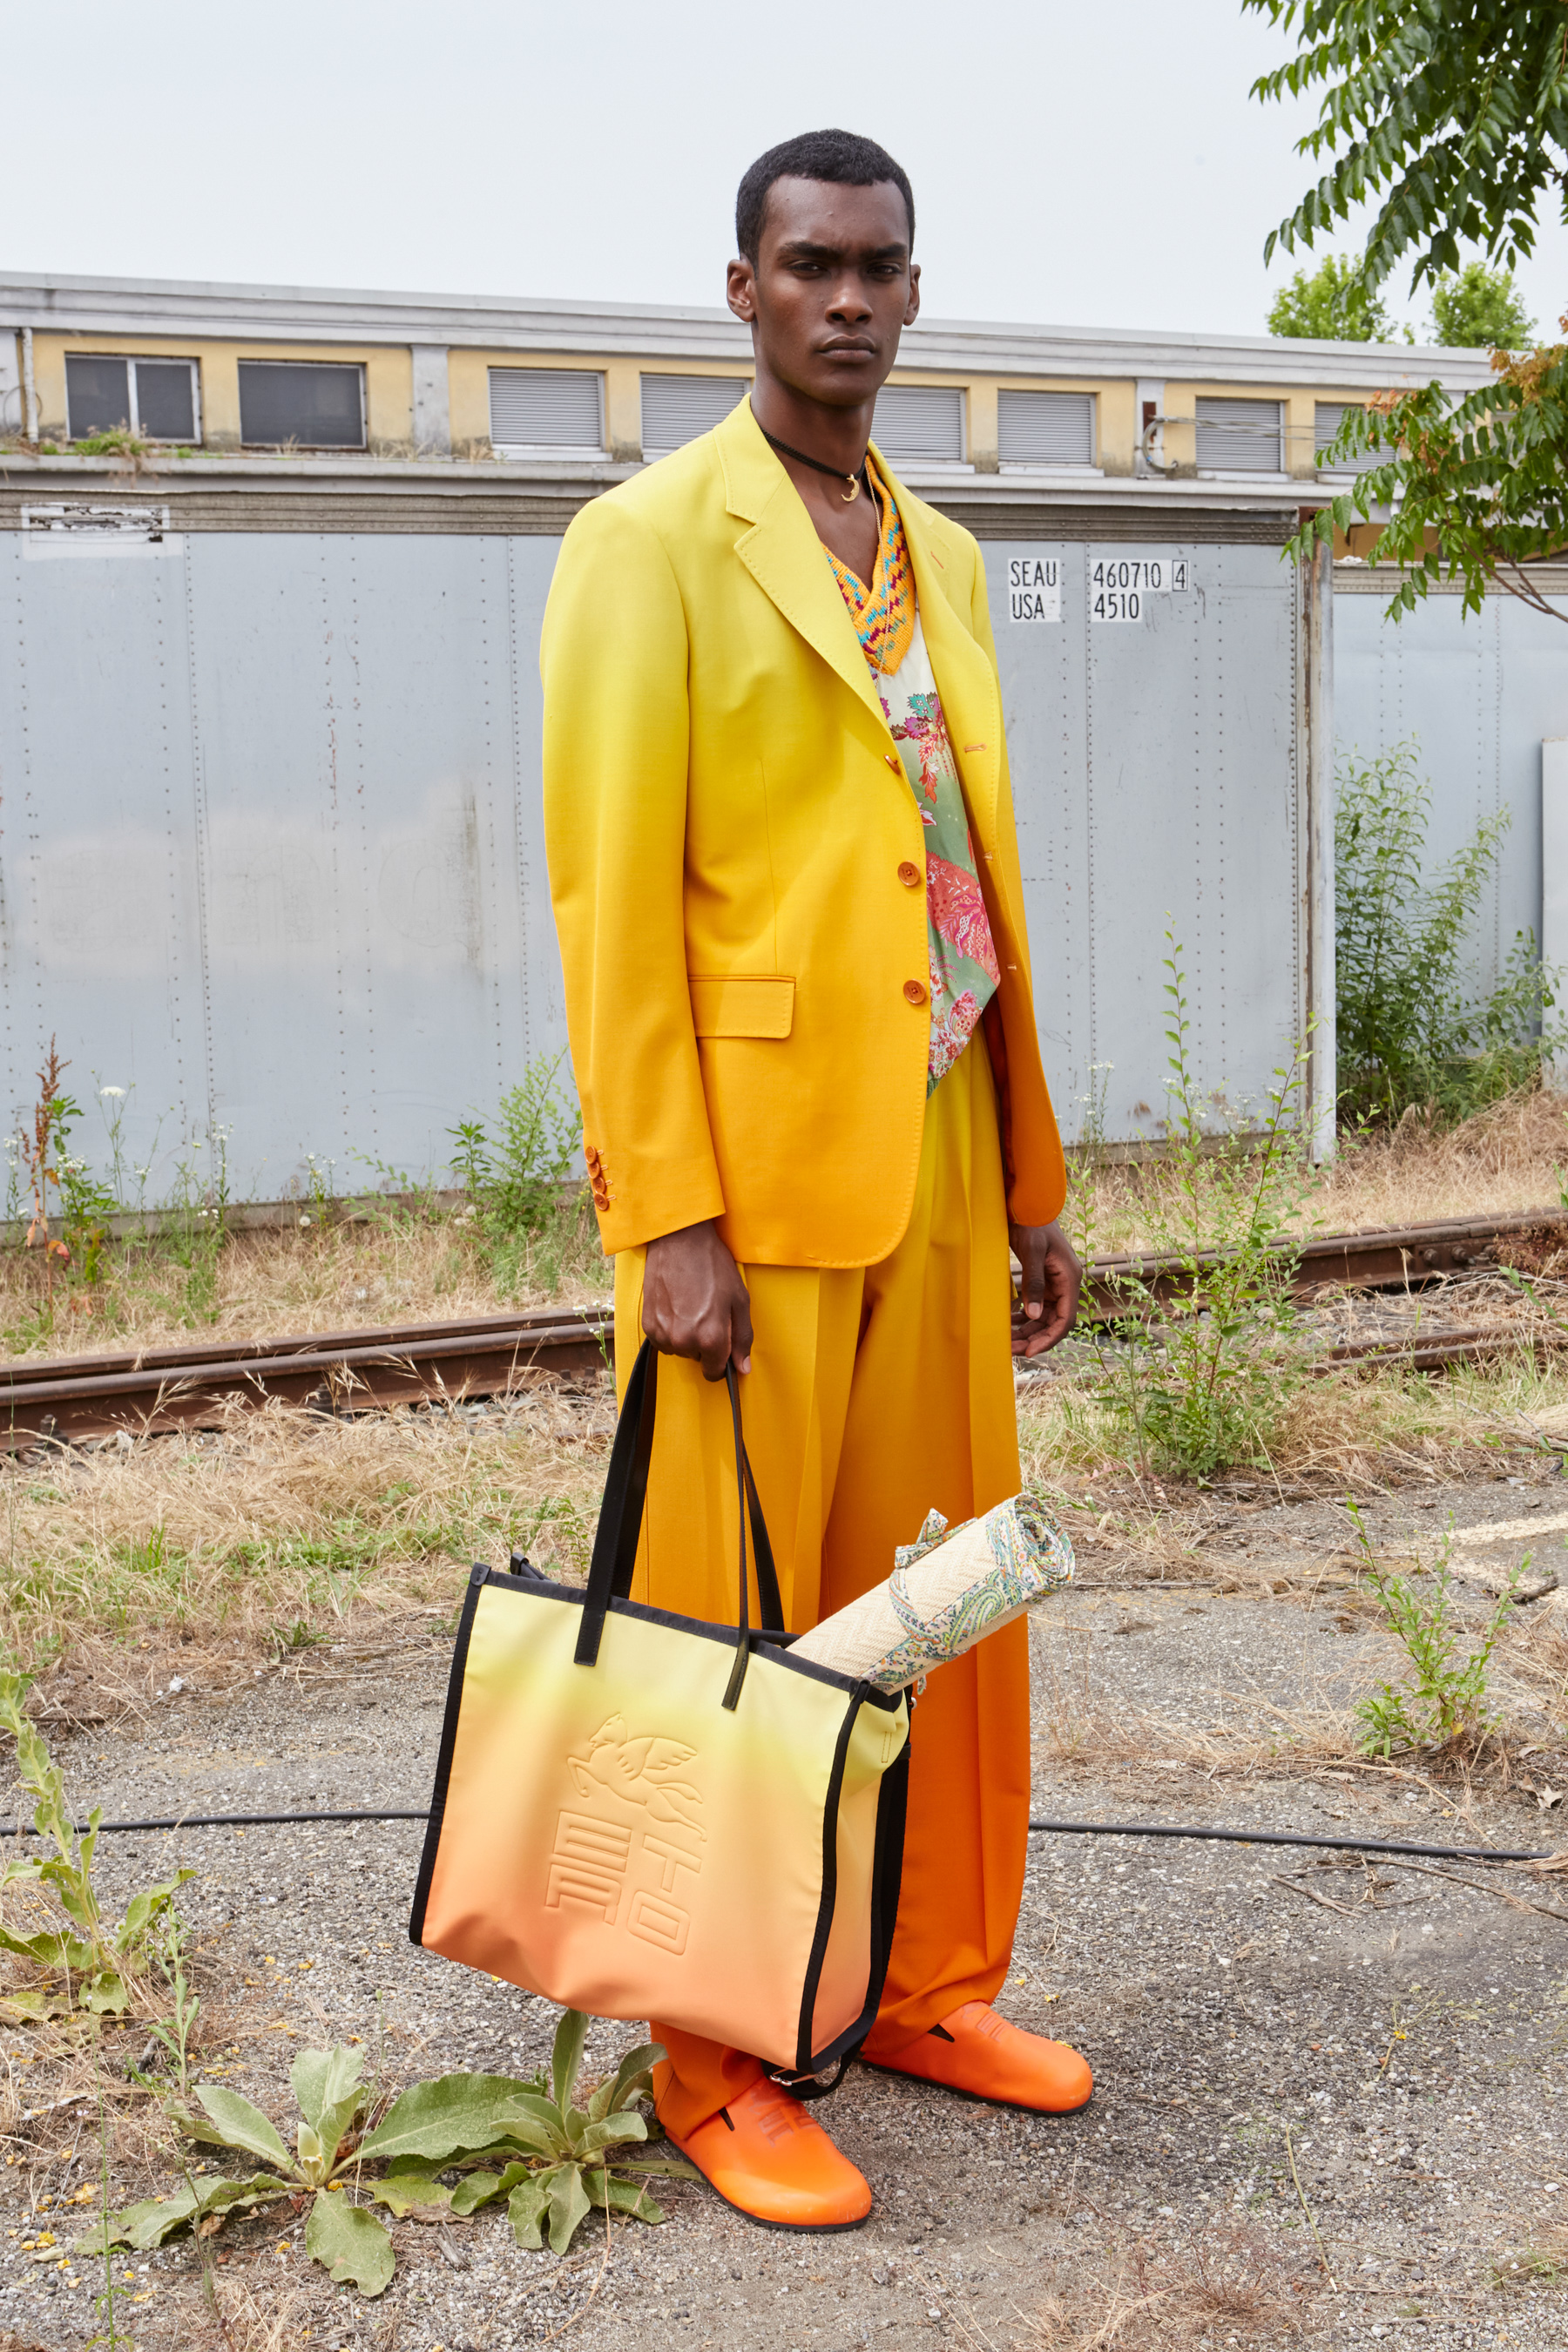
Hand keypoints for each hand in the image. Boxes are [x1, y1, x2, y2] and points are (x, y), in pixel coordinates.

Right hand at [642, 1220, 752, 1381]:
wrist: (679, 1241)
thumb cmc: (713, 1266)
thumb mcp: (739, 1300)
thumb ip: (742, 1338)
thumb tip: (743, 1368)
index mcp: (711, 1338)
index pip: (715, 1372)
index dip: (722, 1362)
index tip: (723, 1347)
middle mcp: (684, 1341)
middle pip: (698, 1359)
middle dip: (705, 1343)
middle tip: (708, 1313)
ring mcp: (663, 1333)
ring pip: (680, 1350)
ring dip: (686, 1337)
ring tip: (691, 1307)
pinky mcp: (648, 1324)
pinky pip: (663, 1341)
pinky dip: (670, 1330)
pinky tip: (677, 1307)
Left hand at [1009, 1219, 1081, 1357]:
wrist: (1027, 1202)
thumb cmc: (1031, 1222)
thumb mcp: (1031, 1251)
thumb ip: (1033, 1283)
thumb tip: (1033, 1315)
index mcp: (1070, 1278)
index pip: (1066, 1319)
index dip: (1050, 1338)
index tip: (1030, 1351)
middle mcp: (1065, 1284)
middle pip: (1054, 1322)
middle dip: (1034, 1338)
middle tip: (1011, 1349)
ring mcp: (1054, 1282)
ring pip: (1043, 1316)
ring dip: (1027, 1330)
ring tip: (1006, 1340)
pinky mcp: (1042, 1279)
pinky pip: (1035, 1305)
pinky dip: (1023, 1316)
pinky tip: (1008, 1323)